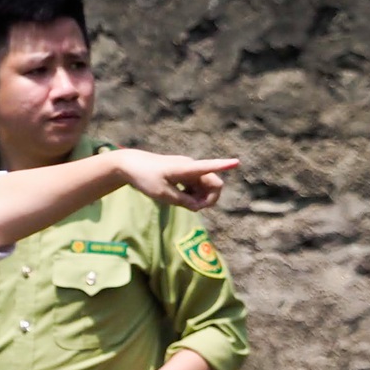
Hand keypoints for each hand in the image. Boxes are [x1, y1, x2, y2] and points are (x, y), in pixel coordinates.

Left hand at [111, 151, 237, 211]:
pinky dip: (194, 195)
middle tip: (193, 207)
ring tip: (182, 202)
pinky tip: (181, 197)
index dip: (223, 165)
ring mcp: (190, 170)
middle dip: (209, 199)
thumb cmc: (145, 178)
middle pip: (214, 184)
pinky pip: (198, 186)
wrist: (131, 166)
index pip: (208, 166)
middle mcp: (192, 167)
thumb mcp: (162, 195)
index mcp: (186, 168)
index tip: (237, 162)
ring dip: (200, 198)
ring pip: (206, 187)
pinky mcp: (186, 174)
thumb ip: (182, 201)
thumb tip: (198, 206)